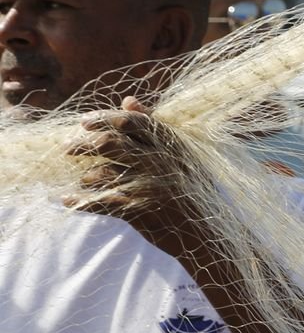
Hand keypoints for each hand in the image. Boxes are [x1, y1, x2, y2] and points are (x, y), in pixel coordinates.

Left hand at [65, 97, 207, 262]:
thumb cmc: (190, 188)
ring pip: (104, 173)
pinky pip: (101, 202)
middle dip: (84, 144)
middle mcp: (160, 162)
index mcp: (171, 145)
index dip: (104, 119)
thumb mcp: (180, 153)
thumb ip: (154, 125)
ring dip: (87, 177)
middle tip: (68, 147)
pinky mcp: (140, 211)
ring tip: (83, 180)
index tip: (84, 122)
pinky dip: (81, 201)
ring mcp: (150, 187)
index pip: (132, 122)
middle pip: (111, 144)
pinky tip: (68, 200)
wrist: (204, 232)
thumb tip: (128, 100)